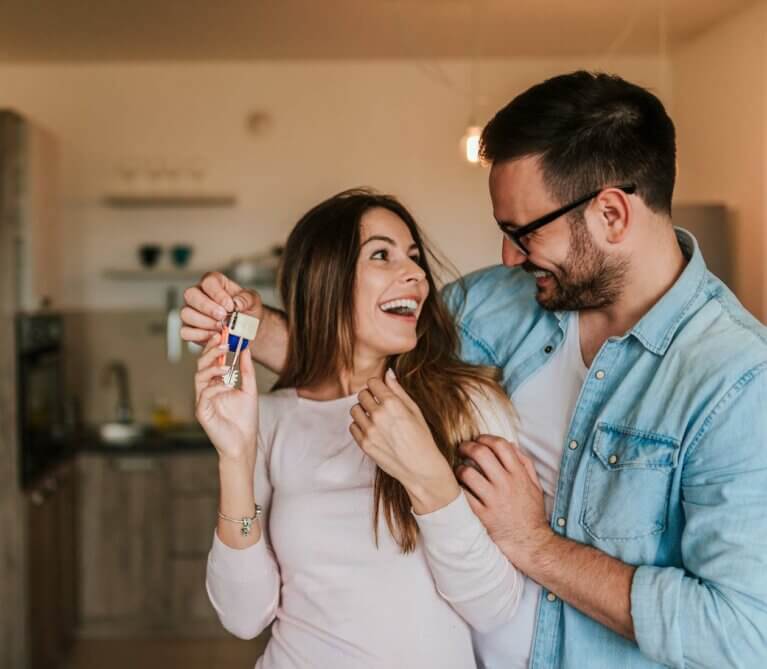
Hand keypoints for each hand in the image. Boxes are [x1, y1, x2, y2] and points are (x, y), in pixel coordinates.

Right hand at [181, 271, 264, 343]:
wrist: (246, 329)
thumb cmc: (246, 310)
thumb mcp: (253, 301)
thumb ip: (246, 299)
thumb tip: (236, 303)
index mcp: (214, 282)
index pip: (208, 282)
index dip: (218, 294)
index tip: (230, 306)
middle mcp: (198, 294)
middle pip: (190, 295)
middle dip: (207, 307)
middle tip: (223, 316)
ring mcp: (191, 311)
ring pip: (186, 313)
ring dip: (204, 322)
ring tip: (221, 327)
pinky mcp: (189, 328)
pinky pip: (185, 332)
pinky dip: (200, 335)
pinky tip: (214, 335)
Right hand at [195, 332, 258, 463]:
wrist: (244, 442)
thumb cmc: (245, 419)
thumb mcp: (249, 389)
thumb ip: (246, 369)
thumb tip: (246, 348)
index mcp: (217, 383)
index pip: (212, 361)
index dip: (215, 347)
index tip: (223, 333)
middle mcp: (207, 389)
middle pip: (202, 365)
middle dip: (211, 351)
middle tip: (221, 340)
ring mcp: (202, 400)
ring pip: (199, 376)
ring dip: (212, 367)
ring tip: (225, 364)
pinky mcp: (201, 411)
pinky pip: (204, 394)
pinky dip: (215, 388)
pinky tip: (226, 387)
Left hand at [349, 369, 458, 513]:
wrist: (421, 468)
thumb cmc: (422, 438)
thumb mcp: (415, 410)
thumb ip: (398, 390)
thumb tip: (388, 373)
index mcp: (393, 404)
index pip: (372, 383)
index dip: (377, 386)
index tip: (381, 392)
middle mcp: (379, 415)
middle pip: (362, 394)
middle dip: (369, 397)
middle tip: (379, 406)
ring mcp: (370, 431)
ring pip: (354, 410)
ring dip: (362, 411)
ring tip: (374, 418)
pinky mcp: (364, 444)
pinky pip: (353, 427)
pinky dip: (360, 426)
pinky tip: (372, 430)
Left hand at [456, 435, 550, 572]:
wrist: (530, 543)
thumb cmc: (531, 514)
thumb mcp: (535, 486)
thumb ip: (525, 464)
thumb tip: (511, 445)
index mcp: (519, 475)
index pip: (501, 446)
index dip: (486, 438)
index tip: (478, 440)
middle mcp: (506, 484)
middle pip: (481, 454)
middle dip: (467, 447)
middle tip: (462, 449)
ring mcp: (493, 500)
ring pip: (468, 473)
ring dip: (459, 469)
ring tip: (458, 471)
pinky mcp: (482, 515)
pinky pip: (464, 496)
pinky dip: (458, 489)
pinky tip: (457, 489)